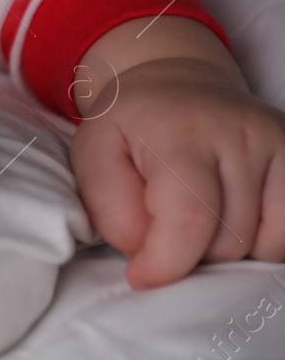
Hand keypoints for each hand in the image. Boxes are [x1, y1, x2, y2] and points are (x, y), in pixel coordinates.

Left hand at [71, 41, 284, 288]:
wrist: (175, 83)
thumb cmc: (129, 127)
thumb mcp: (93, 157)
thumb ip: (111, 209)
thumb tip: (146, 255)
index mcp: (180, 131)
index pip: (189, 217)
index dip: (166, 262)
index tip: (142, 276)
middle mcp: (239, 133)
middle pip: (227, 240)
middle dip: (191, 251)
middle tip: (166, 223)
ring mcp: (278, 144)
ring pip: (265, 244)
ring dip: (227, 248)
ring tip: (200, 215)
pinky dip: (263, 242)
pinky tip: (234, 217)